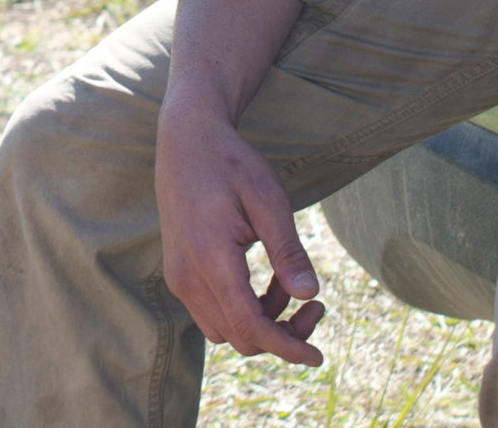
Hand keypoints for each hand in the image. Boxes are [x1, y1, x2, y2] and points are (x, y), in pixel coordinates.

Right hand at [155, 99, 324, 364]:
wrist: (185, 140)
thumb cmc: (230, 164)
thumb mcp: (269, 200)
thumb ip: (288, 251)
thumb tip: (309, 295)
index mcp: (210, 258)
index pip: (249, 325)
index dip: (287, 347)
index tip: (318, 357)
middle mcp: (187, 276)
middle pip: (238, 336)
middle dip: (282, 335)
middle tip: (317, 307)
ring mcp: (179, 276)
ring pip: (224, 330)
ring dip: (262, 324)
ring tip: (289, 288)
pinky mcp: (179, 273)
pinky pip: (212, 313)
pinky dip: (243, 311)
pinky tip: (266, 283)